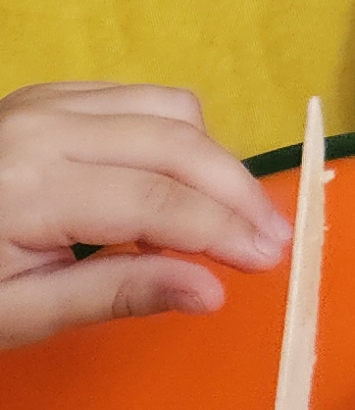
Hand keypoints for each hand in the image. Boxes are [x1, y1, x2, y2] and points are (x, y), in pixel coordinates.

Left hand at [0, 83, 290, 354]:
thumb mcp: (15, 315)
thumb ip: (114, 295)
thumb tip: (212, 292)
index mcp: (28, 187)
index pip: (156, 201)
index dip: (223, 230)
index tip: (271, 261)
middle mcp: (43, 126)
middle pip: (177, 144)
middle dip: (236, 193)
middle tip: (274, 242)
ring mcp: (45, 100)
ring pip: (170, 109)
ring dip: (213, 160)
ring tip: (227, 217)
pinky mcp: (49, 93)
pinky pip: (141, 98)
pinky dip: (177, 136)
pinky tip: (176, 184)